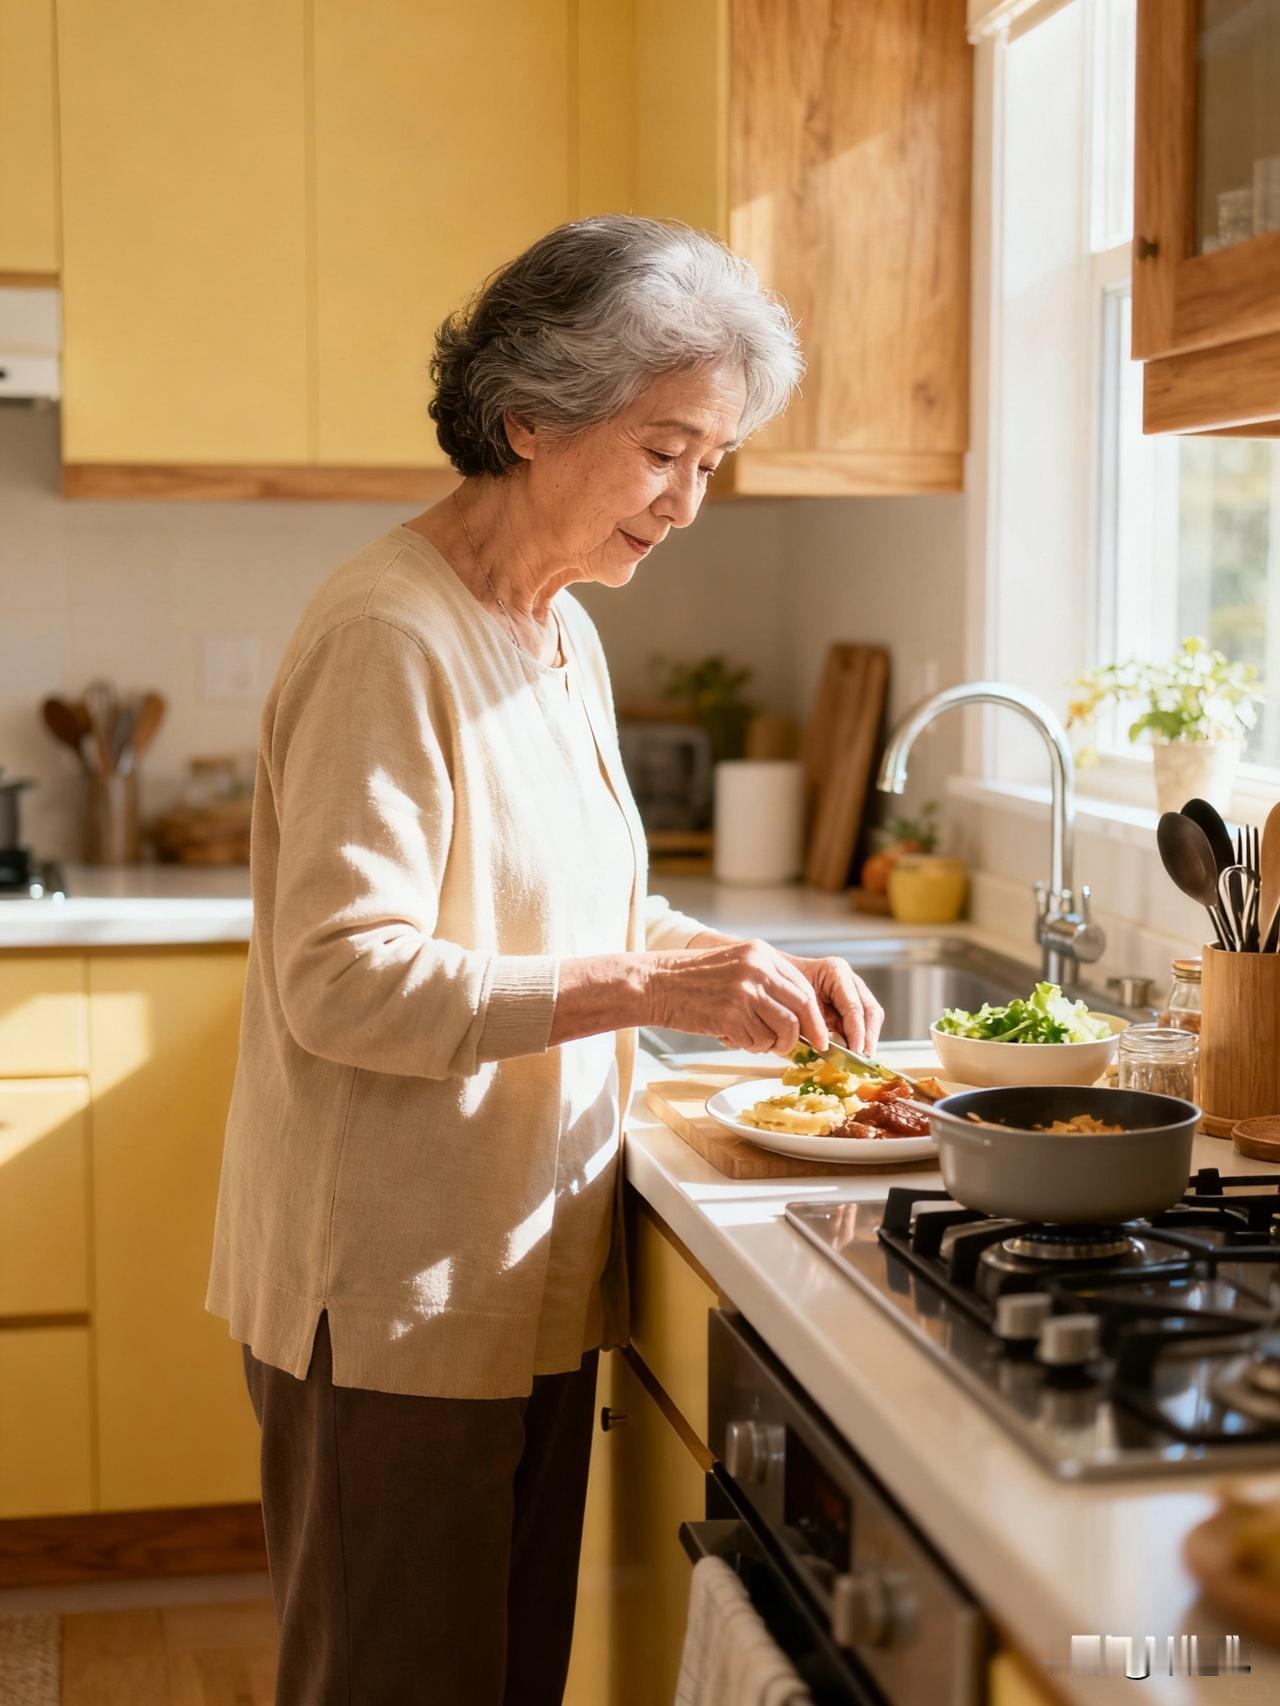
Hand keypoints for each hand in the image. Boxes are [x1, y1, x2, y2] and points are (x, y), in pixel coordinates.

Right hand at [643, 938, 831, 1055]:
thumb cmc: (692, 980)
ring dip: (777, 1044)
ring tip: (758, 1042)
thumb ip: (766, 982)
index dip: (815, 1016)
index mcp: (760, 953)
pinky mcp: (731, 1015)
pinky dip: (752, 1046)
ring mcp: (745, 992)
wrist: (655, 984)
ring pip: (785, 1029)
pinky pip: (758, 1041)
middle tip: (812, 1049)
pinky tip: (735, 1038)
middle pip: (803, 1007)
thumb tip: (798, 1017)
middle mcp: (757, 969)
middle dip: (809, 1034)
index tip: (820, 1035)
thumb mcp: (735, 965)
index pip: (803, 987)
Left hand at [779, 952, 883, 1053]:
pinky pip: (862, 1022)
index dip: (857, 1032)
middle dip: (868, 1037)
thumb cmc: (781, 988)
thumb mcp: (794, 1004)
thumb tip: (829, 1048)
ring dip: (867, 1039)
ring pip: (871, 1017)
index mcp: (835, 971)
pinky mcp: (850, 1005)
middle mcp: (849, 980)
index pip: (854, 1006)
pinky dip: (859, 1038)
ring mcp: (853, 991)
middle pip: (870, 1010)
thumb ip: (812, 1023)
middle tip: (861, 1059)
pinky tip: (851, 1054)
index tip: (855, 1052)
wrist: (773, 979)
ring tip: (859, 1060)